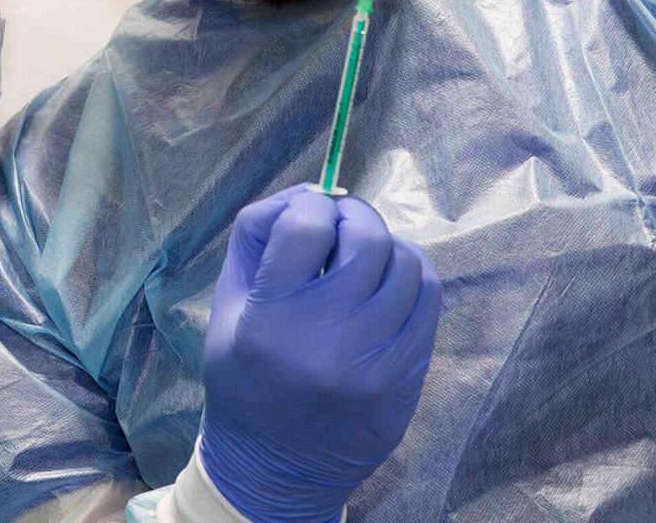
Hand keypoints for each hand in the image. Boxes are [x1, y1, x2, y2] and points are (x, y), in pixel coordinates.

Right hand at [200, 185, 439, 522]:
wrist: (276, 466)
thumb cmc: (244, 378)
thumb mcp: (227, 305)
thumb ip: (257, 238)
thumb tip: (311, 190)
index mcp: (270, 318)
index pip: (305, 224)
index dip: (310, 205)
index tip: (308, 216)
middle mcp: (326, 337)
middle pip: (364, 236)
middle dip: (352, 215)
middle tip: (340, 224)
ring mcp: (375, 358)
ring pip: (404, 261)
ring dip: (384, 245)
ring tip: (362, 258)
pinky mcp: (407, 373)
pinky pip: (428, 296)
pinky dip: (410, 274)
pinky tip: (388, 281)